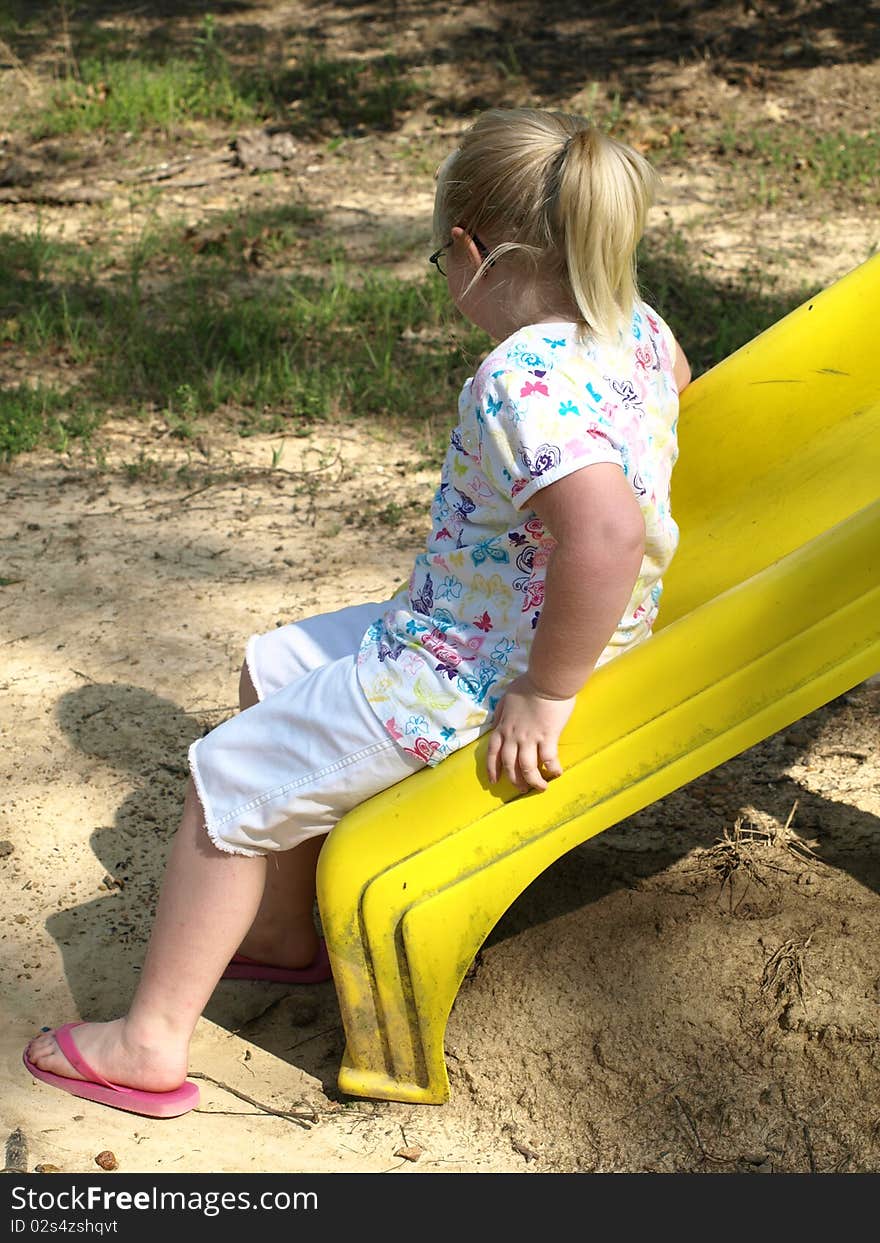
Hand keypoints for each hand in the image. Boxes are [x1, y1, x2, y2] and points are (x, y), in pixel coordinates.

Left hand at [486, 674, 576, 792]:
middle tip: (521, 788)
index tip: (494, 780)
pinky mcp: (548, 736)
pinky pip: (549, 759)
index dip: (492, 768)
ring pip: (527, 767)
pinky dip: (553, 769)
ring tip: (540, 788)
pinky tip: (557, 773)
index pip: (493, 752)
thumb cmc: (528, 686)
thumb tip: (497, 723)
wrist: (546, 680)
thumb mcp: (506, 698)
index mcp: (503, 726)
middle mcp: (514, 736)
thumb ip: (501, 713)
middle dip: (514, 779)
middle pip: (510, 765)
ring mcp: (530, 738)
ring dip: (533, 781)